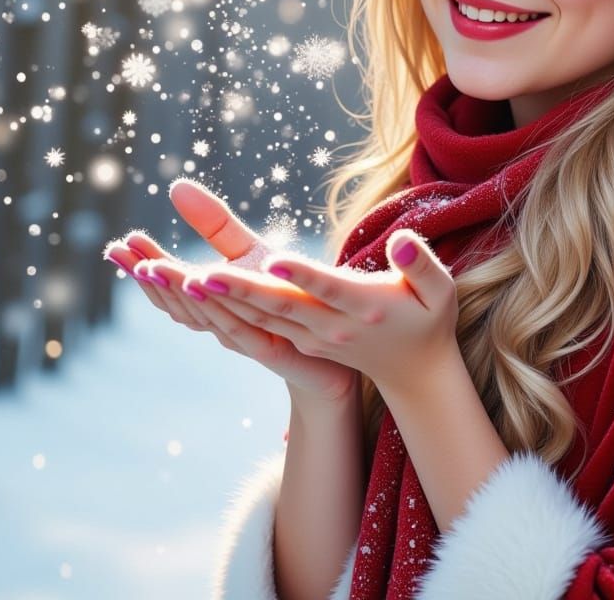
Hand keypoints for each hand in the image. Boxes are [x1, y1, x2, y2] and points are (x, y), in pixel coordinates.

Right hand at [103, 180, 359, 404]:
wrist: (338, 352)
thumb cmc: (290, 296)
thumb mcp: (252, 253)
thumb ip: (214, 225)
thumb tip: (176, 184)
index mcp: (214, 304)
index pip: (171, 286)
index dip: (144, 266)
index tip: (117, 244)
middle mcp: (223, 324)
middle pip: (179, 302)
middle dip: (150, 276)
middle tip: (122, 250)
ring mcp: (247, 339)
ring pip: (206, 314)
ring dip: (178, 289)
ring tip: (154, 266)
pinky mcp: (275, 347)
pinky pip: (243, 325)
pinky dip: (222, 303)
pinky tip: (206, 278)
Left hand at [179, 230, 459, 398]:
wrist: (414, 372)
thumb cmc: (429, 320)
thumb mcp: (438, 291)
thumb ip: (422, 265)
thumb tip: (403, 241)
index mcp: (364, 308)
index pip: (327, 290)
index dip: (300, 277)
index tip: (271, 261)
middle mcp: (331, 327)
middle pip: (278, 307)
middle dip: (237, 291)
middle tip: (196, 274)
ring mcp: (310, 337)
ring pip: (257, 318)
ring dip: (214, 301)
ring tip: (175, 276)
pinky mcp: (297, 339)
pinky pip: (254, 324)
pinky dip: (221, 310)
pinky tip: (187, 289)